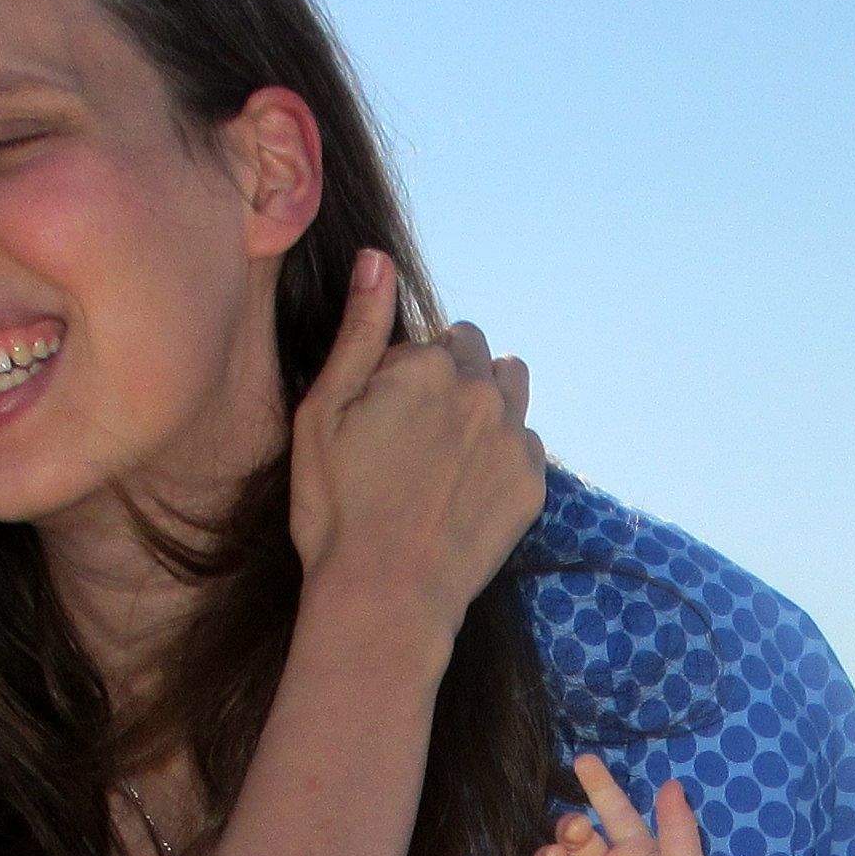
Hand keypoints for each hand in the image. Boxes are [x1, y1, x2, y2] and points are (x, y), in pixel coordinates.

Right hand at [286, 248, 547, 657]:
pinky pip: (526, 443)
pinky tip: (467, 487)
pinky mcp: (532, 483)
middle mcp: (480, 391)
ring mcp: (512, 438)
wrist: (385, 596)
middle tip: (414, 434)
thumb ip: (358, 330)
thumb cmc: (337, 508)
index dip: (401, 373)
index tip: (380, 417)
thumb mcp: (322, 412)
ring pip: (510, 389)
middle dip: (451, 377)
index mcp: (426, 365)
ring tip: (448, 449)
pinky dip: (503, 452)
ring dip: (486, 402)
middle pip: (475, 354)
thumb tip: (378, 259)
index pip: (428, 341)